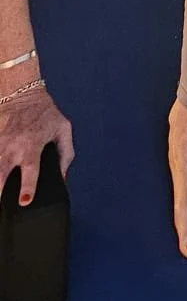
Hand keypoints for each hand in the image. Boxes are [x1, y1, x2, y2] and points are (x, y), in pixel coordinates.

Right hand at [0, 84, 74, 205]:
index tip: (25, 200)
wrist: (24, 96)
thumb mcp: (63, 129)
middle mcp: (14, 146)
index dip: (28, 186)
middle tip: (1, 204)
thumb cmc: (46, 114)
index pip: (31, 168)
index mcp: (33, 144)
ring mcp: (1, 144)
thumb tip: (62, 178)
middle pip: (1, 172)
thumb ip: (65, 154)